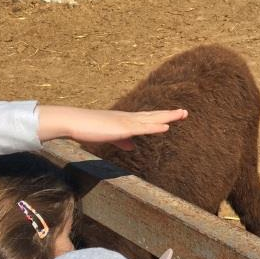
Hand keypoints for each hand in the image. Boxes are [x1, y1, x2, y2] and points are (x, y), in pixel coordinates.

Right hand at [38, 106, 187, 150]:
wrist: (74, 122)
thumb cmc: (88, 129)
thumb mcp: (109, 136)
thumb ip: (122, 140)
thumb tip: (132, 146)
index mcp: (125, 120)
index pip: (148, 118)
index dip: (161, 116)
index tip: (175, 115)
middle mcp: (128, 118)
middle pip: (154, 115)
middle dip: (170, 114)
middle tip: (185, 112)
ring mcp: (126, 122)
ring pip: (152, 119)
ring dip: (168, 117)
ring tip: (182, 114)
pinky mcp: (122, 128)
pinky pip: (142, 128)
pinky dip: (155, 126)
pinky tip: (166, 126)